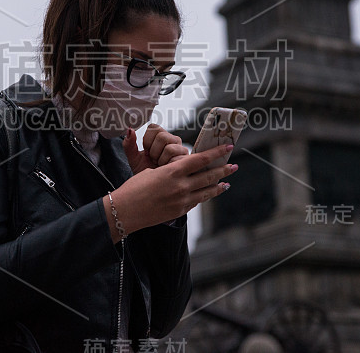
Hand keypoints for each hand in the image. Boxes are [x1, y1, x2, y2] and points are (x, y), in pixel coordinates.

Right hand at [105, 143, 238, 241]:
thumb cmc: (133, 188)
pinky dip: (204, 196)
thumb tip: (178, 172)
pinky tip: (207, 194)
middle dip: (223, 170)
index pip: (200, 159)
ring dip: (218, 186)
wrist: (125, 211)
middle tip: (234, 166)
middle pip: (208, 176)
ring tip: (227, 183)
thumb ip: (169, 171)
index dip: (216, 153)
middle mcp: (181, 186)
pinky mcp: (179, 211)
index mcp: (173, 171)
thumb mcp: (150, 171)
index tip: (227, 147)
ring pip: (206, 191)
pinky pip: (196, 201)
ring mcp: (182, 200)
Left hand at [122, 124, 188, 174]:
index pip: (154, 127)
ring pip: (169, 147)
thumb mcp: (134, 158)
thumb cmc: (145, 172)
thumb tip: (130, 130)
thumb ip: (129, 144)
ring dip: (160, 159)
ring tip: (159, 165)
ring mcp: (181, 149)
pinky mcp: (186, 160)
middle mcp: (173, 140)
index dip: (147, 141)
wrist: (151, 188)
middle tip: (153, 160)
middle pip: (162, 136)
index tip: (146, 151)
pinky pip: (176, 159)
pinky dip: (166, 165)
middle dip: (153, 151)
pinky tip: (166, 169)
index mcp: (161, 136)